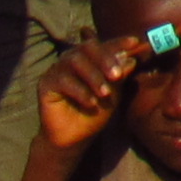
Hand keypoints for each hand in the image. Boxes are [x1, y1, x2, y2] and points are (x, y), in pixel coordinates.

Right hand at [35, 27, 158, 154]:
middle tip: (117, 75)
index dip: (119, 42)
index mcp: (90, 59)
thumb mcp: (113, 94)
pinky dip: (80, 90)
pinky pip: (63, 80)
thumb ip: (120, 76)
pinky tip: (91, 103)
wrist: (74, 138)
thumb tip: (131, 60)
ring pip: (75, 61)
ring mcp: (57, 69)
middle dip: (105, 58)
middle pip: (87, 47)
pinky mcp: (45, 83)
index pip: (104, 44)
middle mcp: (72, 59)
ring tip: (105, 93)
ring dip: (94, 76)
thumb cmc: (95, 113)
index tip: (135, 43)